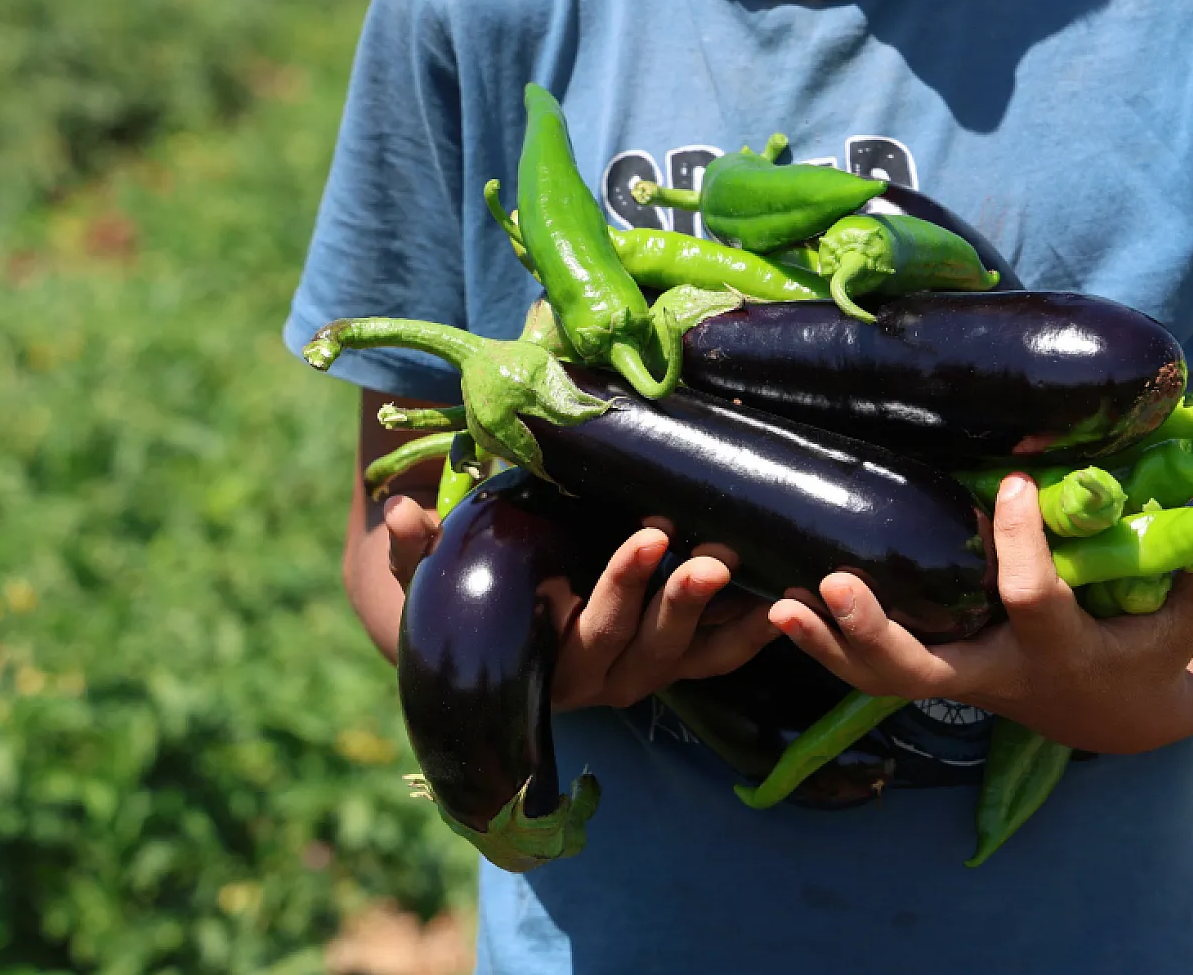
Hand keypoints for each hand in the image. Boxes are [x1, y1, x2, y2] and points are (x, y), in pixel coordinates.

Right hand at [383, 496, 777, 710]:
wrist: (496, 640)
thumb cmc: (468, 599)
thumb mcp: (436, 578)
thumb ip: (417, 551)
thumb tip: (401, 514)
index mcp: (551, 664)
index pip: (592, 628)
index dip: (624, 585)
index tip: (651, 535)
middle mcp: (605, 679)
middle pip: (651, 647)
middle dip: (683, 602)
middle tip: (713, 555)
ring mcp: (646, 673)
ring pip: (696, 657)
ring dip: (732, 622)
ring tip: (768, 580)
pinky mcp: (677, 664)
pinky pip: (723, 658)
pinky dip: (756, 634)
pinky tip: (791, 603)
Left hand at [766, 474, 1192, 753]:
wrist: (1120, 710)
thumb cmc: (1157, 641)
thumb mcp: (1191, 604)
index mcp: (1063, 652)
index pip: (1033, 601)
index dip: (1023, 547)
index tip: (1019, 485)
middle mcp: (998, 674)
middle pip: (925, 671)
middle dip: (878, 633)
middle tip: (839, 584)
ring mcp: (958, 679)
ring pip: (881, 679)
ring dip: (829, 645)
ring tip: (779, 603)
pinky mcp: (933, 669)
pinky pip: (870, 669)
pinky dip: (826, 646)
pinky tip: (779, 607)